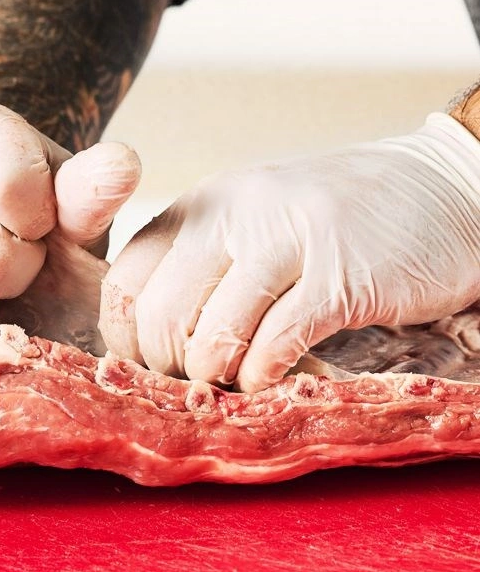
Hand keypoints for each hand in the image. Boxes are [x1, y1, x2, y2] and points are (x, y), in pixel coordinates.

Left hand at [100, 113, 479, 391]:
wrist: (445, 188)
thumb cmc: (337, 221)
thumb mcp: (251, 222)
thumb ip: (201, 266)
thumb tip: (148, 339)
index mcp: (204, 204)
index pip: (126, 278)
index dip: (125, 336)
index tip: (144, 365)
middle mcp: (236, 214)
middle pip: (161, 314)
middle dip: (168, 367)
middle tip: (192, 383)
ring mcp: (288, 241)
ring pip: (213, 335)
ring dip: (217, 377)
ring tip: (235, 382)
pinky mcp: (340, 278)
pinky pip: (275, 344)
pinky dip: (263, 376)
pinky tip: (271, 377)